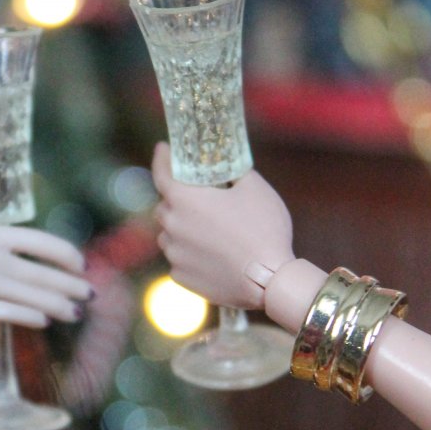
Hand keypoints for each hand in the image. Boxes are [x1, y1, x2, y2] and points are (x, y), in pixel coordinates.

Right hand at [0, 223, 90, 326]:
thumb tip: (3, 244)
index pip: (46, 243)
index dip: (69, 256)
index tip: (81, 265)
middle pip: (48, 274)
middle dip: (73, 286)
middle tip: (89, 295)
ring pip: (38, 297)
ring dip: (62, 306)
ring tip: (75, 313)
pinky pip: (14, 314)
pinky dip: (34, 318)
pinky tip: (45, 321)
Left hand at [151, 142, 294, 308]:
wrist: (269, 280)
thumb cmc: (263, 229)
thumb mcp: (255, 188)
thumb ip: (235, 173)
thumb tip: (230, 168)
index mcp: (185, 199)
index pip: (161, 173)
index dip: (161, 158)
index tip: (162, 149)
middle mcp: (172, 226)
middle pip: (165, 206)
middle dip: (177, 199)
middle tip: (199, 198)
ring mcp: (174, 254)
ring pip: (170, 235)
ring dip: (182, 229)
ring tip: (208, 231)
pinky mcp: (180, 277)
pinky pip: (179, 259)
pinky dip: (190, 254)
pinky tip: (212, 256)